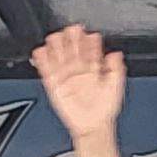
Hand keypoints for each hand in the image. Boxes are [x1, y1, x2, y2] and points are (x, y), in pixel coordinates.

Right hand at [32, 25, 127, 156]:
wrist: (93, 127)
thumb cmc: (104, 110)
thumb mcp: (115, 87)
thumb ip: (116, 70)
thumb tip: (116, 54)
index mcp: (94, 68)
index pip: (90, 50)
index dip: (88, 41)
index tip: (88, 33)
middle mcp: (79, 70)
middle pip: (73, 49)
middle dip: (71, 39)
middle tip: (71, 30)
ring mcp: (66, 76)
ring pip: (59, 56)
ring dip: (56, 46)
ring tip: (55, 37)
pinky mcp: (54, 84)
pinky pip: (46, 70)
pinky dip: (42, 61)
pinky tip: (40, 51)